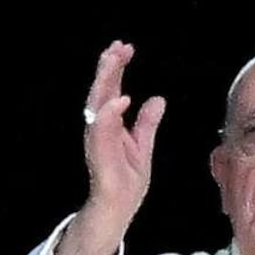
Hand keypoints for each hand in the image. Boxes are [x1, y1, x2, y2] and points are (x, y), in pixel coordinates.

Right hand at [52, 41, 163, 254]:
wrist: (119, 208)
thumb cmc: (127, 178)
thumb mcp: (143, 146)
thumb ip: (147, 123)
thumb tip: (157, 99)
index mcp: (110, 123)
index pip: (111, 88)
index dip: (116, 67)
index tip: (125, 46)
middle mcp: (101, 128)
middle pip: (101, 91)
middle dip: (108, 67)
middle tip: (117, 46)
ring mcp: (98, 140)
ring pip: (97, 105)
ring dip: (105, 82)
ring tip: (114, 61)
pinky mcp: (99, 155)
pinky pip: (102, 132)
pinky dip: (109, 115)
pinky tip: (120, 99)